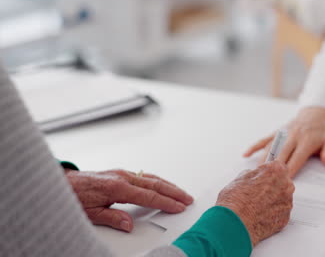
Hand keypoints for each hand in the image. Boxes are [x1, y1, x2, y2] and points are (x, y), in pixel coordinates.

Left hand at [65, 169, 192, 231]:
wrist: (64, 182)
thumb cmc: (75, 196)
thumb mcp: (90, 213)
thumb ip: (112, 218)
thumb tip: (129, 224)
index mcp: (117, 187)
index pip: (148, 195)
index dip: (166, 202)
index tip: (179, 206)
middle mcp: (122, 177)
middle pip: (155, 184)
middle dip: (174, 192)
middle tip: (187, 199)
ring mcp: (122, 173)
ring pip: (151, 177)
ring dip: (168, 185)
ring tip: (181, 193)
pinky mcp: (121, 173)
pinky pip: (145, 176)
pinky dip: (158, 181)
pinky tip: (163, 185)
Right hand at [216, 161, 294, 245]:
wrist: (236, 224)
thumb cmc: (236, 201)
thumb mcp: (240, 178)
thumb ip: (253, 174)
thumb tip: (254, 175)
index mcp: (276, 171)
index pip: (278, 166)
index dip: (268, 172)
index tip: (263, 175)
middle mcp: (286, 186)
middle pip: (282, 182)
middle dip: (272, 185)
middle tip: (257, 191)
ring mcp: (287, 203)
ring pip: (282, 197)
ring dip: (273, 199)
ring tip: (256, 205)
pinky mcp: (285, 218)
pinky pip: (280, 212)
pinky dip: (272, 213)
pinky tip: (259, 214)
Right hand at [243, 106, 324, 176]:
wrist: (312, 114)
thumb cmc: (320, 132)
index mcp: (306, 140)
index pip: (296, 157)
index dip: (290, 170)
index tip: (284, 181)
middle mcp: (292, 136)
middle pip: (281, 154)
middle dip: (274, 168)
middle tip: (267, 181)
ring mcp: (282, 133)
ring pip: (270, 148)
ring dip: (263, 160)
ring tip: (256, 174)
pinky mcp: (276, 132)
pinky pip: (263, 139)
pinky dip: (254, 147)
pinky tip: (245, 155)